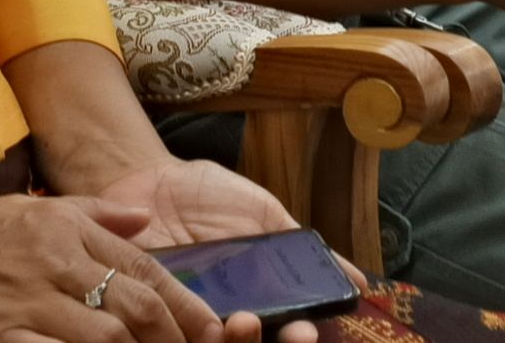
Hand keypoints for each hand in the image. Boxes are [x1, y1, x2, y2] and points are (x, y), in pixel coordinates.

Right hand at [0, 193, 242, 342]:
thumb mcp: (25, 211)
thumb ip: (92, 215)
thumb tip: (147, 219)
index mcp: (63, 227)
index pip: (145, 269)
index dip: (187, 306)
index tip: (213, 330)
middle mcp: (50, 260)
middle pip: (135, 308)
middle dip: (173, 340)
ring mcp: (21, 302)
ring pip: (104, 338)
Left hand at [99, 161, 356, 336]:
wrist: (146, 178)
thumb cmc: (208, 197)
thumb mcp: (264, 215)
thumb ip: (301, 248)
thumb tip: (358, 281)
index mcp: (257, 300)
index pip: (284, 331)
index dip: (298, 336)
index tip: (306, 330)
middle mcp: (223, 317)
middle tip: (283, 330)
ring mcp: (185, 319)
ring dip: (233, 342)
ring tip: (240, 319)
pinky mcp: (149, 315)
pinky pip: (162, 333)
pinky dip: (175, 333)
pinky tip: (187, 323)